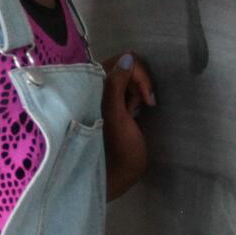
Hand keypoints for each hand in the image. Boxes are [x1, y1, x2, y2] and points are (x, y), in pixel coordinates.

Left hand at [101, 50, 153, 199]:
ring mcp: (101, 95)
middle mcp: (93, 87)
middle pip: (123, 67)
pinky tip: (133, 113)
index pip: (118, 61)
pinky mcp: (110, 104)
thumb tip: (127, 57)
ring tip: (135, 113)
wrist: (116, 177)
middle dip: (137, 83)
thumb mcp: (117, 116)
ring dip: (135, 92)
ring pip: (126, 78)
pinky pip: (124, 89)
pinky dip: (132, 98)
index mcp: (91, 87)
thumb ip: (117, 84)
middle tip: (140, 107)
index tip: (145, 97)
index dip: (137, 75)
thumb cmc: (116, 150)